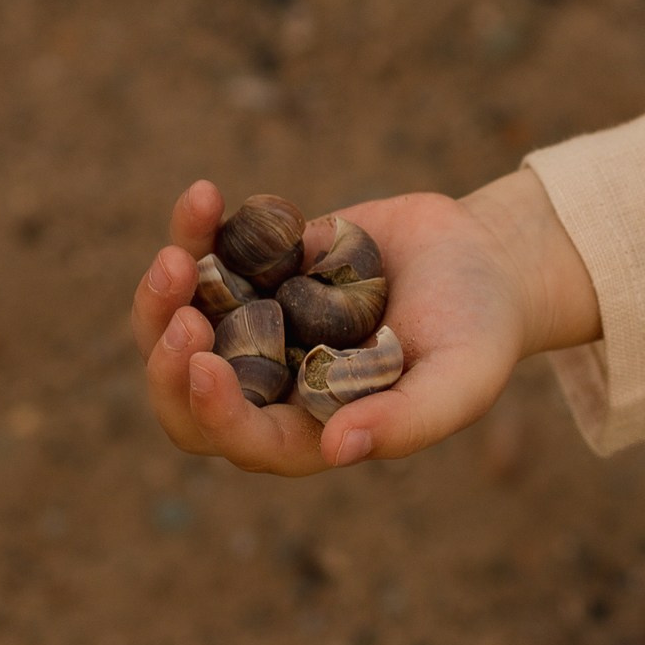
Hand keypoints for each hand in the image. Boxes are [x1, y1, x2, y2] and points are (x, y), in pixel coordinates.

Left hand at [128, 171, 598, 473]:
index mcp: (311, 429)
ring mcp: (255, 325)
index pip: (243, 438)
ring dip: (161, 294)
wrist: (483, 257)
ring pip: (176, 323)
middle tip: (180, 309)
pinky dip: (194, 229)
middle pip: (184, 391)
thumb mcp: (462, 379)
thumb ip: (409, 421)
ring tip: (178, 251)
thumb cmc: (481, 331)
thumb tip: (337, 448)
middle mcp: (270, 384)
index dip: (213, 412)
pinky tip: (208, 196)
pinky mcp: (253, 269)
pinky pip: (202, 255)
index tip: (203, 364)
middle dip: (166, 354)